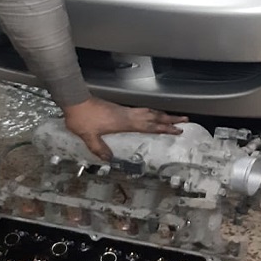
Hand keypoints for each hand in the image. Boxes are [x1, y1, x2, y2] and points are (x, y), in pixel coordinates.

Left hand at [63, 97, 188, 159]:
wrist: (76, 101)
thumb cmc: (83, 119)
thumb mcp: (88, 137)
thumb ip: (99, 148)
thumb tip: (109, 159)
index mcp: (124, 122)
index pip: (149, 126)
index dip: (163, 128)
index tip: (177, 130)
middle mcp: (127, 115)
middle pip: (153, 117)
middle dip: (169, 120)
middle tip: (184, 121)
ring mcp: (124, 111)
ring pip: (148, 112)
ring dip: (162, 115)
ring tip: (173, 117)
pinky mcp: (120, 109)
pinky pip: (141, 111)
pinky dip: (151, 113)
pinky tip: (152, 115)